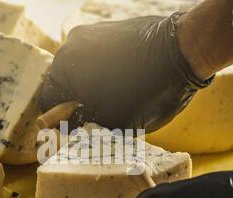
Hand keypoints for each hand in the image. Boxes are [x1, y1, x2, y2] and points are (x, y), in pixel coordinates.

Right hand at [40, 13, 212, 132]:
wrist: (183, 51)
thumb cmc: (145, 91)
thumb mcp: (112, 122)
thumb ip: (86, 126)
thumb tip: (75, 126)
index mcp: (64, 67)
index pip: (49, 102)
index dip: (59, 123)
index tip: (73, 135)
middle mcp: (73, 44)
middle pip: (65, 83)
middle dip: (77, 104)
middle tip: (95, 121)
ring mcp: (93, 32)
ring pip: (83, 69)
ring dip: (92, 88)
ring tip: (114, 103)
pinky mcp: (112, 28)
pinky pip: (100, 56)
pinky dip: (106, 73)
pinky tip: (125, 83)